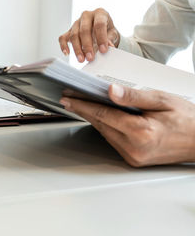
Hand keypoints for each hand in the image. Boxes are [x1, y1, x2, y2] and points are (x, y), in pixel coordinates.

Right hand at [59, 8, 119, 61]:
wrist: (101, 31)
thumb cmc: (107, 31)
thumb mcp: (113, 33)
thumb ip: (110, 39)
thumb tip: (109, 46)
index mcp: (100, 13)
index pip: (99, 24)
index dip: (101, 38)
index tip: (103, 50)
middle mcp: (86, 16)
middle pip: (84, 30)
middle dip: (87, 45)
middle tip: (90, 57)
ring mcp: (76, 23)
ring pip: (74, 35)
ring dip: (77, 49)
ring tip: (82, 59)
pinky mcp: (69, 31)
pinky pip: (63, 38)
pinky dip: (63, 46)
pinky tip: (67, 53)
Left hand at [59, 84, 194, 166]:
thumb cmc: (187, 119)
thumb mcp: (162, 100)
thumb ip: (134, 96)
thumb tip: (111, 91)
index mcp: (142, 132)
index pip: (104, 115)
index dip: (84, 105)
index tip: (68, 98)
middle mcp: (134, 148)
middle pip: (101, 125)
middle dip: (84, 110)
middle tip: (70, 98)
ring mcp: (133, 157)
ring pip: (105, 133)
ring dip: (94, 119)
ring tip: (83, 103)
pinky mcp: (133, 160)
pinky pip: (113, 140)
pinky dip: (107, 127)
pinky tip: (103, 116)